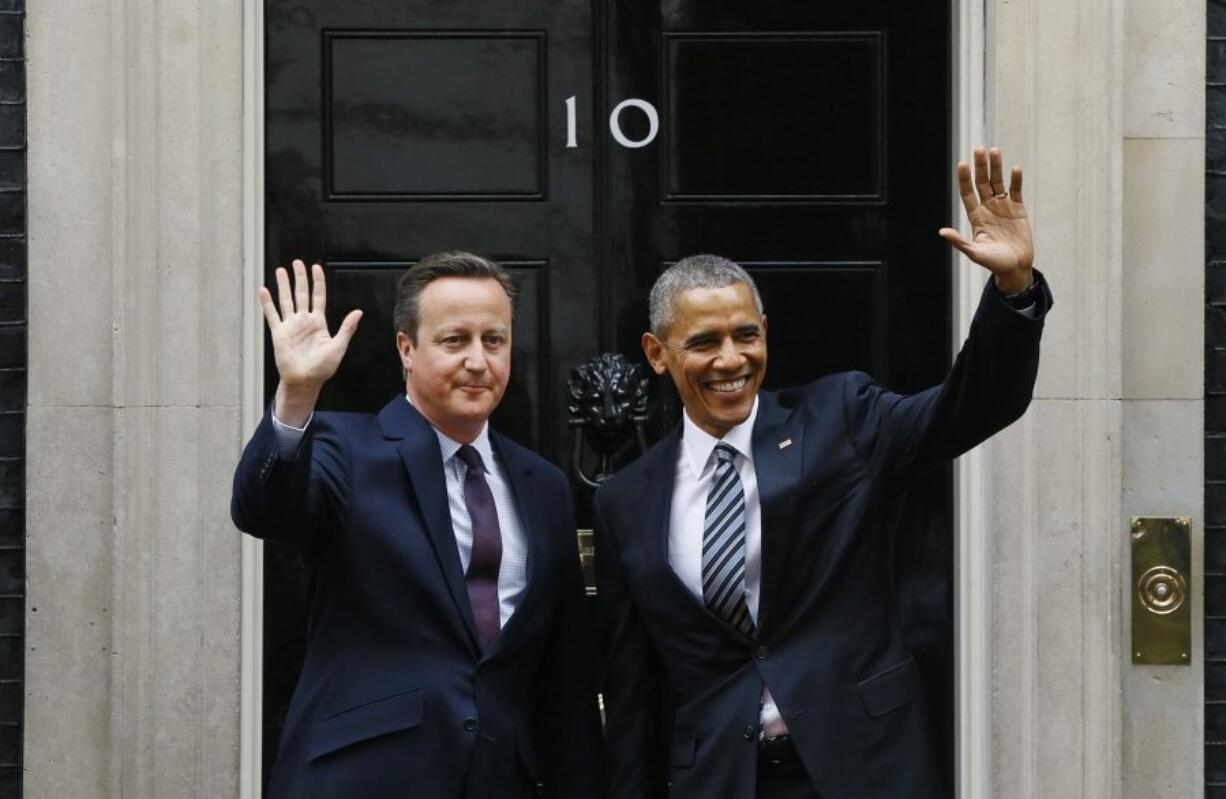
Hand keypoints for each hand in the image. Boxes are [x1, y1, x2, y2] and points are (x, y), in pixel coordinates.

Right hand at [259, 260, 361, 424]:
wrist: (304, 381)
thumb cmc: (323, 368)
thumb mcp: (338, 347)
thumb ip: (347, 328)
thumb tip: (358, 312)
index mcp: (319, 323)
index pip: (318, 297)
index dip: (318, 282)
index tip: (316, 267)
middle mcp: (304, 321)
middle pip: (302, 294)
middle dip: (300, 278)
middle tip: (297, 263)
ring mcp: (290, 326)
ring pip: (286, 300)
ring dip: (283, 285)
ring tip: (281, 270)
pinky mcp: (279, 333)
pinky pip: (272, 315)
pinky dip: (267, 303)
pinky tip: (263, 291)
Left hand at [939, 147, 1034, 293]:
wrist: (1015, 267)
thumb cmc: (994, 263)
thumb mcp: (975, 253)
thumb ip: (960, 242)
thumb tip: (942, 232)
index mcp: (976, 217)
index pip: (968, 193)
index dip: (965, 179)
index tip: (962, 164)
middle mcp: (988, 208)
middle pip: (983, 183)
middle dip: (980, 167)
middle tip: (978, 149)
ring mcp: (1003, 207)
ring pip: (999, 183)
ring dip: (997, 167)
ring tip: (994, 150)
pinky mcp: (1019, 209)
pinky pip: (1016, 191)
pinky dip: (1016, 180)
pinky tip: (1015, 169)